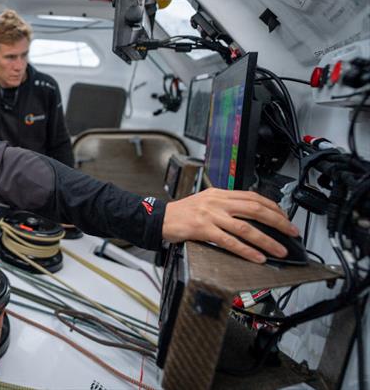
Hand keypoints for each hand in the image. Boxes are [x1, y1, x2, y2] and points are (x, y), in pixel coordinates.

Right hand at [162, 188, 299, 263]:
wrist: (159, 218)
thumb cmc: (182, 213)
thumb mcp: (206, 201)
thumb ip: (226, 205)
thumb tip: (250, 215)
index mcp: (220, 193)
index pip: (253, 197)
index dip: (273, 207)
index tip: (285, 218)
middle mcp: (217, 202)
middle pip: (255, 209)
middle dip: (278, 222)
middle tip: (291, 232)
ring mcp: (210, 215)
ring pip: (245, 227)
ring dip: (266, 240)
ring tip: (279, 250)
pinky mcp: (203, 229)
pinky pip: (229, 241)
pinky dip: (246, 250)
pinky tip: (257, 257)